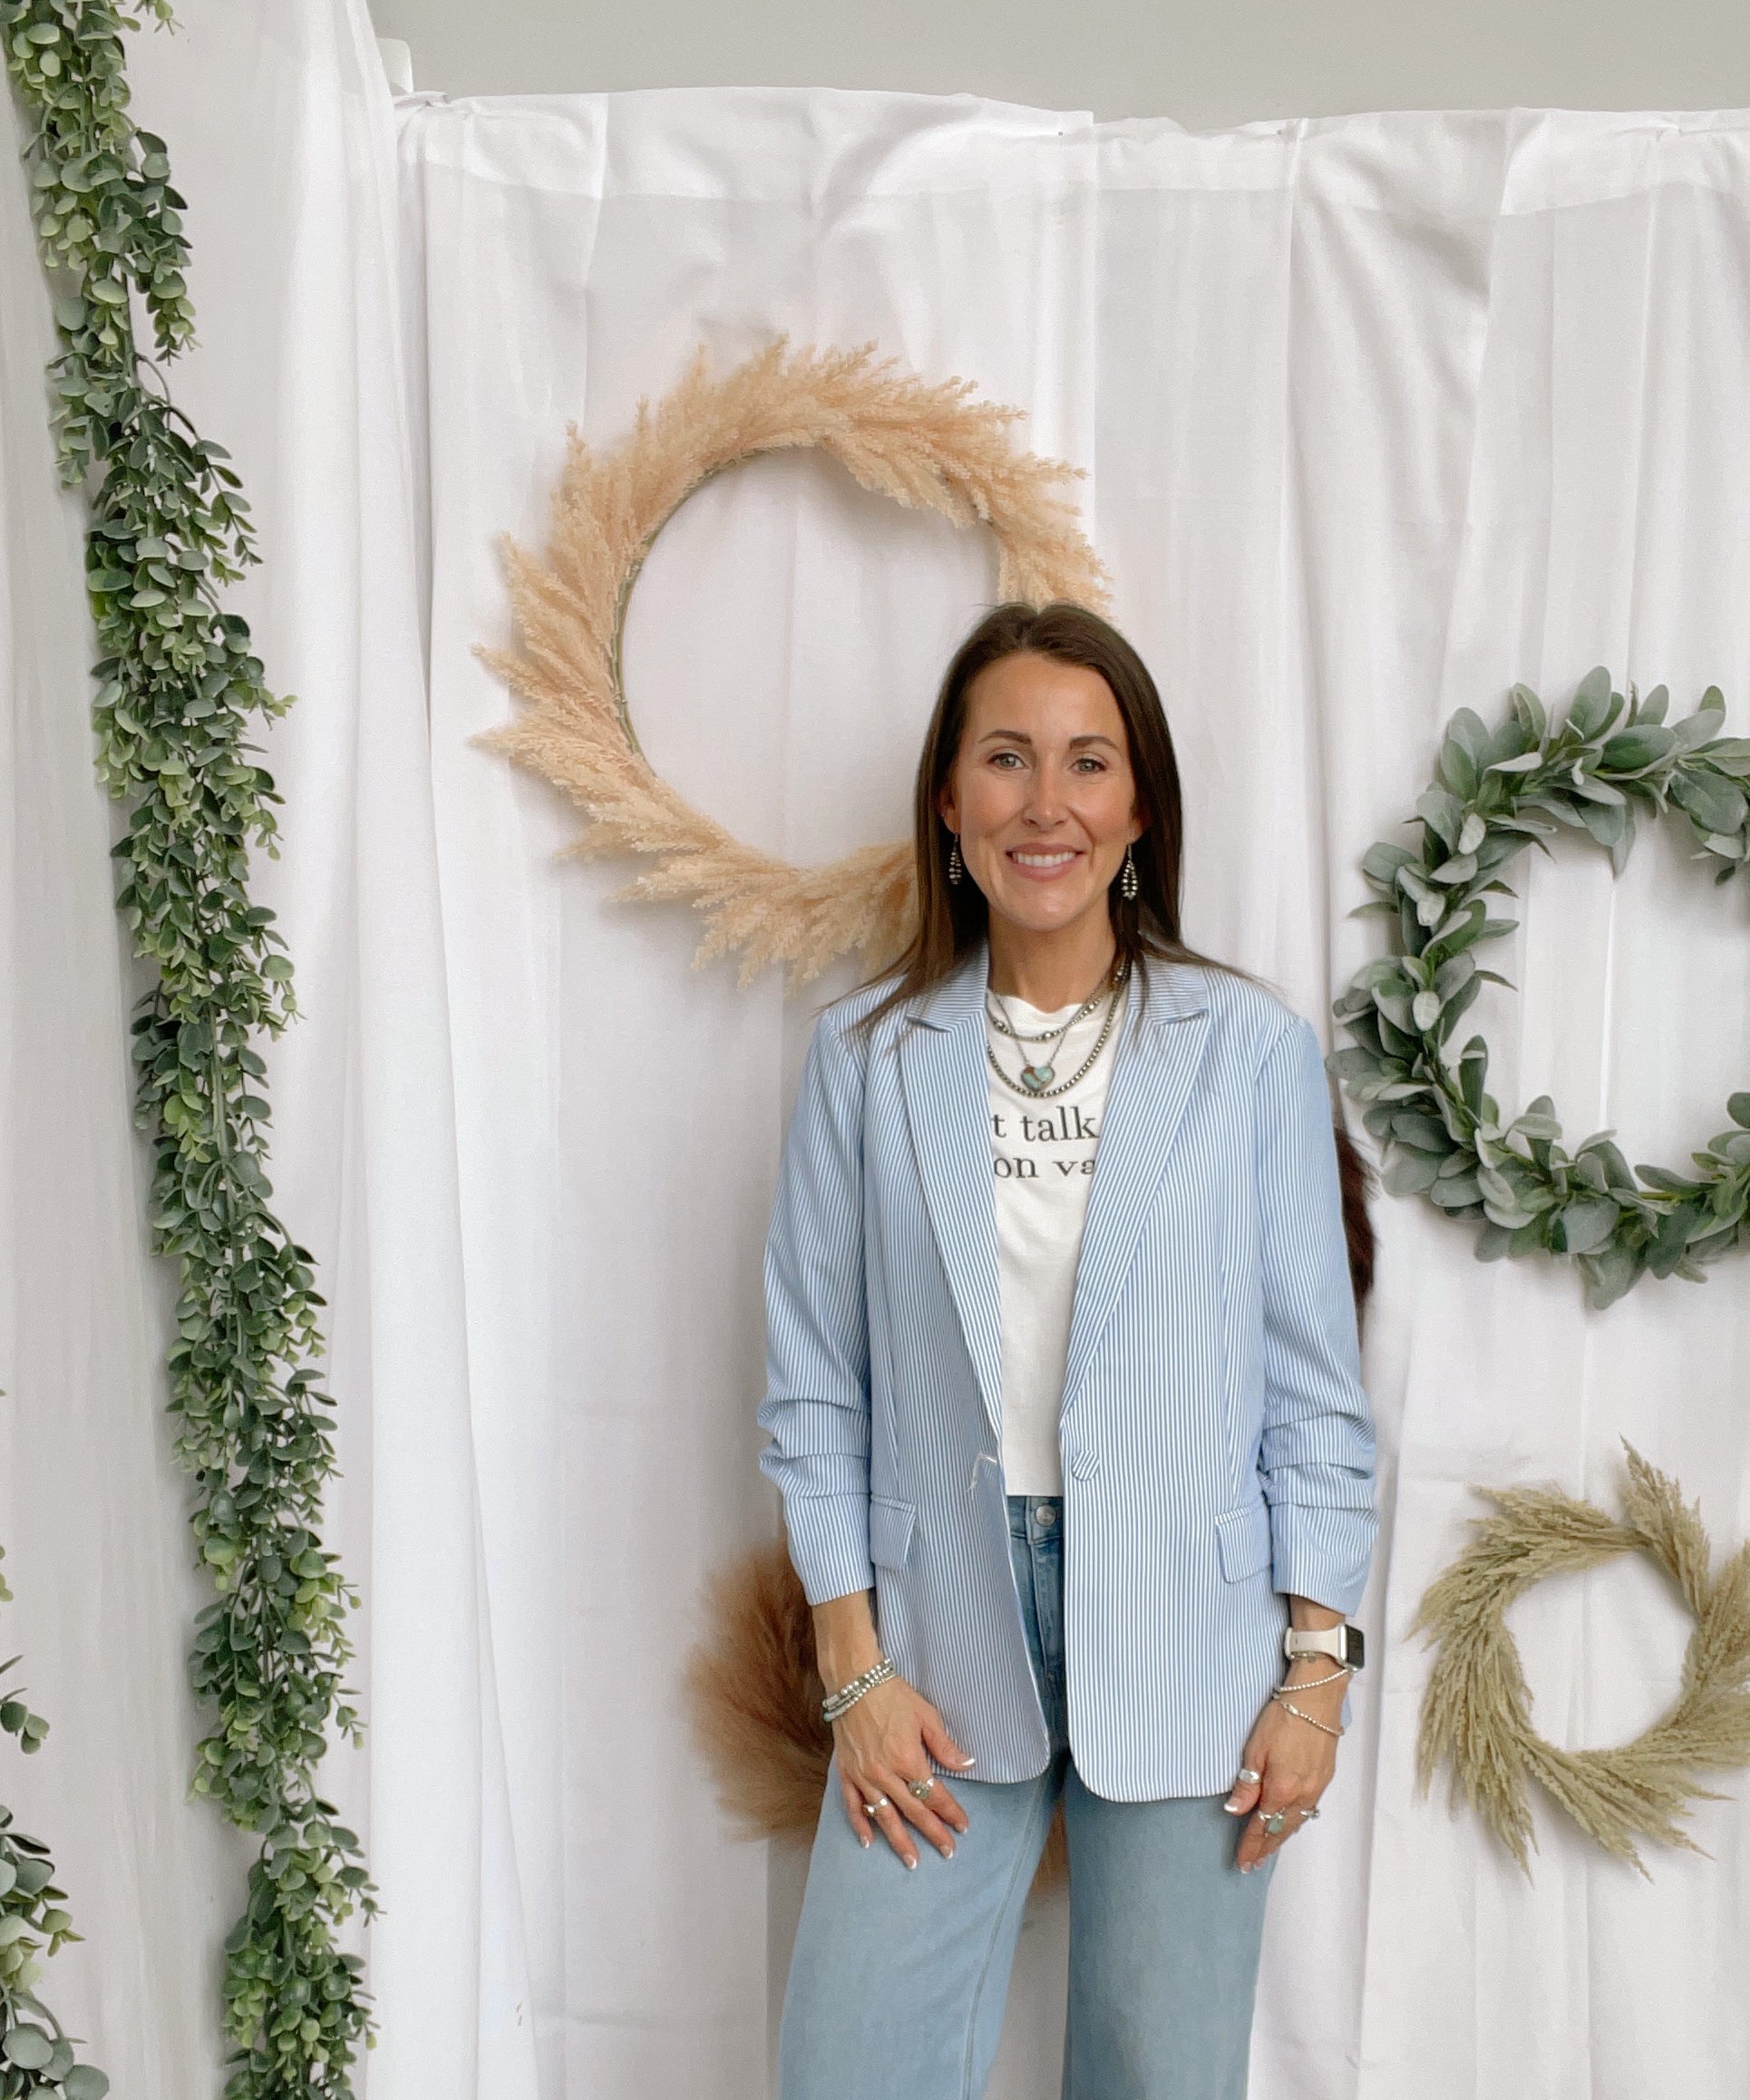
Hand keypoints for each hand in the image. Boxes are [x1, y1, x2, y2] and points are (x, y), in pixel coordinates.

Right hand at [832, 1674, 974, 1866]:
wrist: (855, 1682)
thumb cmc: (893, 1695)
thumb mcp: (926, 1716)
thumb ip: (945, 1746)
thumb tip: (967, 1765)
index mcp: (908, 1760)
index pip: (934, 1794)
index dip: (950, 1812)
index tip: (962, 1826)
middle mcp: (886, 1774)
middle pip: (913, 1811)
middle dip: (932, 1833)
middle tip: (947, 1852)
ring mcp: (864, 1776)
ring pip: (884, 1816)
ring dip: (899, 1841)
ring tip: (912, 1861)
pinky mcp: (847, 1773)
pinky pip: (853, 1805)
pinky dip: (860, 1824)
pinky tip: (868, 1842)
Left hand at [1224, 1658, 1345, 1870]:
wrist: (1317, 1699)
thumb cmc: (1283, 1718)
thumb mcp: (1256, 1748)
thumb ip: (1247, 1783)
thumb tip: (1235, 1811)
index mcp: (1281, 1789)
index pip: (1261, 1825)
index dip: (1250, 1845)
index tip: (1242, 1862)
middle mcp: (1301, 1795)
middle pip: (1280, 1830)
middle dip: (1265, 1848)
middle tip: (1253, 1865)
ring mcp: (1316, 1788)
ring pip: (1296, 1822)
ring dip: (1281, 1838)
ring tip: (1268, 1851)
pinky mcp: (1324, 1778)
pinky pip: (1308, 1810)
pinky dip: (1296, 1822)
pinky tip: (1290, 1824)